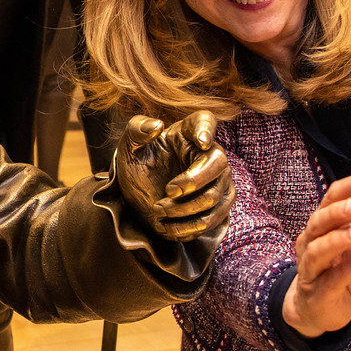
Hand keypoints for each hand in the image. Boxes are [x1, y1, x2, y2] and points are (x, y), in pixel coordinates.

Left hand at [115, 112, 234, 240]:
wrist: (140, 196)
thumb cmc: (138, 164)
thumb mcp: (129, 147)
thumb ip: (137, 131)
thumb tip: (157, 126)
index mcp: (188, 132)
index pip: (205, 121)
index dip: (206, 130)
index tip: (201, 142)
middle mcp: (212, 155)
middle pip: (218, 166)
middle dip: (190, 184)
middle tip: (165, 193)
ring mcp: (220, 182)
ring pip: (214, 198)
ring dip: (184, 211)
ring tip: (159, 211)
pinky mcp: (219, 207)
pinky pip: (212, 221)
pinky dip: (187, 228)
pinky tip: (166, 226)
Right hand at [282, 174, 350, 338]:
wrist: (316, 312)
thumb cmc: (339, 279)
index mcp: (323, 230)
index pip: (329, 202)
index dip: (344, 189)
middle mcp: (312, 245)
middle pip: (318, 223)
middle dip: (335, 212)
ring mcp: (311, 269)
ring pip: (318, 251)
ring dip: (337, 240)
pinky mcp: (316, 293)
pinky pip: (329, 280)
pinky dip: (344, 270)